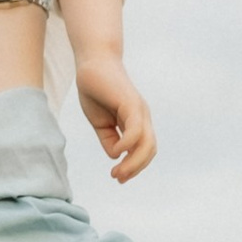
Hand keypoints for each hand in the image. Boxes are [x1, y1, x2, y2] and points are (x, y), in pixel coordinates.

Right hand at [76, 50, 155, 182]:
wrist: (92, 62)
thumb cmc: (96, 90)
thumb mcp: (100, 122)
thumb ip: (108, 139)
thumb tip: (116, 156)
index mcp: (136, 122)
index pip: (144, 150)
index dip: (134, 167)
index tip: (118, 177)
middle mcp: (142, 116)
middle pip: (149, 150)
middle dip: (136, 168)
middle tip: (118, 178)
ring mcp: (139, 110)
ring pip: (147, 143)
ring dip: (134, 162)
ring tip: (117, 172)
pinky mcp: (131, 103)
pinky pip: (135, 130)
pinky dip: (127, 145)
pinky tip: (115, 151)